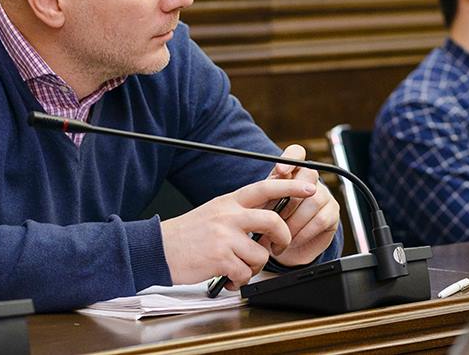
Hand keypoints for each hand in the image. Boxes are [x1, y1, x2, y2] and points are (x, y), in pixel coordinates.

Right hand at [160, 177, 315, 287]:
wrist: (159, 248)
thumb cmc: (188, 233)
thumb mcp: (215, 211)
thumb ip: (239, 212)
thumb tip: (267, 216)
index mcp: (230, 201)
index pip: (266, 187)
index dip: (291, 187)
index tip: (309, 189)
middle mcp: (229, 215)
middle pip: (273, 222)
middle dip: (283, 238)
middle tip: (279, 247)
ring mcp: (225, 237)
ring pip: (261, 254)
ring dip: (254, 267)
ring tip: (239, 267)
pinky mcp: (220, 258)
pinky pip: (245, 273)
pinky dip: (239, 281)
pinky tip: (228, 278)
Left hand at [258, 144, 340, 267]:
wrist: (283, 250)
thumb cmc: (270, 225)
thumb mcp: (262, 209)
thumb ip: (266, 196)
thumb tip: (265, 191)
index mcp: (290, 174)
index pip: (296, 154)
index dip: (291, 158)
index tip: (281, 171)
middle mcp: (310, 181)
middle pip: (308, 174)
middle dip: (290, 198)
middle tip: (275, 218)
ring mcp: (323, 195)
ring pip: (314, 200)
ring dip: (294, 222)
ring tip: (280, 237)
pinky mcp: (332, 214)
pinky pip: (320, 220)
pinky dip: (303, 233)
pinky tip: (292, 241)